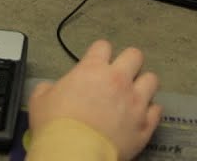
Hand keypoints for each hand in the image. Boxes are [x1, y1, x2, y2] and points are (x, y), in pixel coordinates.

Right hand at [28, 40, 160, 159]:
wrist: (73, 154)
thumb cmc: (55, 126)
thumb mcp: (40, 99)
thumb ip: (49, 88)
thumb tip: (51, 90)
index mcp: (92, 69)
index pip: (103, 46)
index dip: (99, 53)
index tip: (96, 61)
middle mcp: (118, 81)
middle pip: (134, 55)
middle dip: (128, 62)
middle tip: (120, 74)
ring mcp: (135, 102)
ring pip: (151, 80)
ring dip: (142, 84)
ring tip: (134, 94)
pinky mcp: (145, 125)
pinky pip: (157, 110)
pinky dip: (149, 111)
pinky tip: (140, 115)